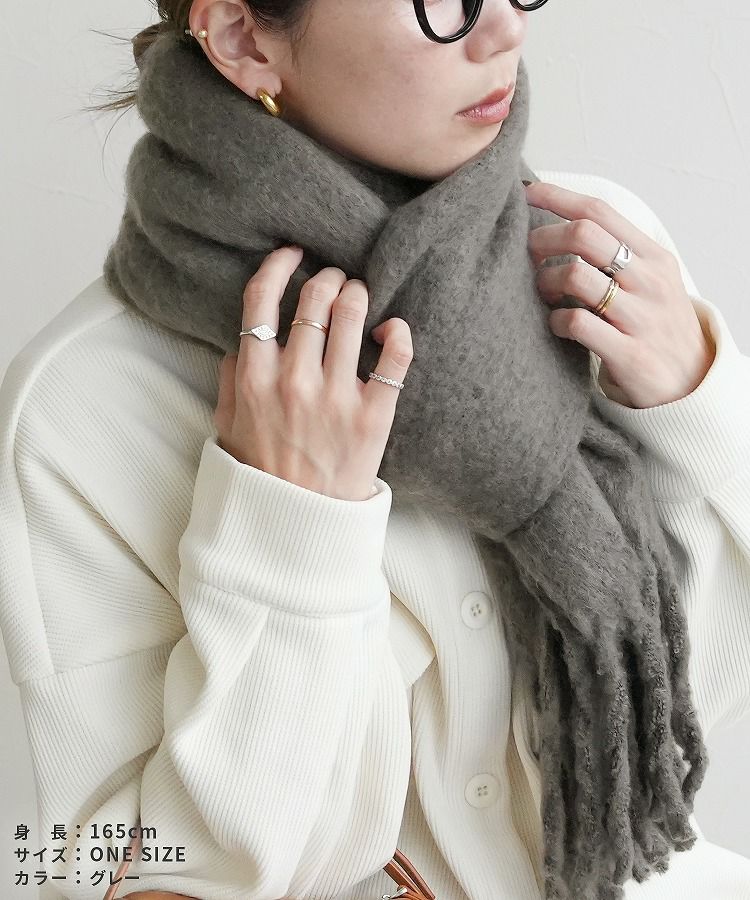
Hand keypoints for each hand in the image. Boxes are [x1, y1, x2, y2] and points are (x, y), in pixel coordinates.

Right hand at [213, 246, 412, 500]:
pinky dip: (397, 332)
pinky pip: (395, 357)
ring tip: (358, 296)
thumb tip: (239, 342)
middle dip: (325, 278)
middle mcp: (294, 380)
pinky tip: (391, 328)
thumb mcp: (226, 426)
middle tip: (333, 281)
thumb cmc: (261, 473)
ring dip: (356, 294)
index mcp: (254, 378)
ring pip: (351, 315)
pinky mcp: (374, 415)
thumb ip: (229, 379)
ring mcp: (336, 397)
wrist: (298, 524)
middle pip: (313, 300)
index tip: (293, 254)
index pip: (263, 301)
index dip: (279, 266)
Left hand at [524, 181, 714, 408]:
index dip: (558, 198)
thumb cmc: (655, 328)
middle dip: (543, 238)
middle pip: (583, 235)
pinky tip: (557, 324)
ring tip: (543, 293)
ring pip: (574, 276)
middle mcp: (650, 281)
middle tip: (528, 253)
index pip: (600, 212)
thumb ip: (615, 257)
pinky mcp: (628, 353)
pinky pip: (576, 323)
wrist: (690, 385)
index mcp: (654, 257)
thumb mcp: (650, 283)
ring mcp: (640, 317)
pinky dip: (555, 321)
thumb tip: (563, 227)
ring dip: (545, 281)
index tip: (527, 193)